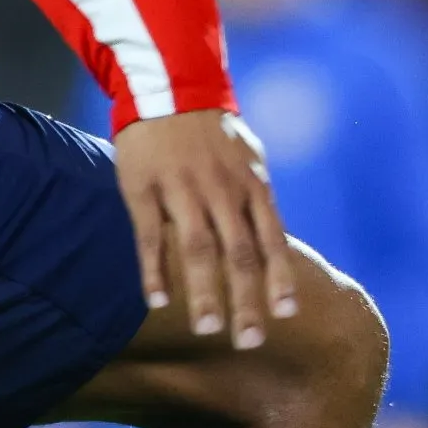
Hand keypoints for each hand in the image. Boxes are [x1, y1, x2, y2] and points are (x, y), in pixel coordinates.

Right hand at [112, 109, 301, 348]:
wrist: (168, 86)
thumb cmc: (213, 133)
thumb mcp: (249, 160)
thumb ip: (259, 203)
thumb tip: (275, 248)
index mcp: (250, 185)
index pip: (271, 240)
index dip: (278, 278)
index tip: (285, 315)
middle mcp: (221, 190)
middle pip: (238, 253)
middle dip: (245, 300)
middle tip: (249, 341)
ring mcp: (182, 190)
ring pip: (197, 249)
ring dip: (203, 292)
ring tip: (207, 329)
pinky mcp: (143, 188)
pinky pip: (150, 235)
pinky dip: (154, 269)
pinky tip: (156, 301)